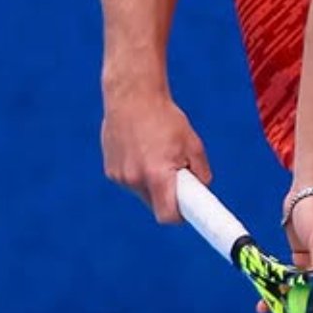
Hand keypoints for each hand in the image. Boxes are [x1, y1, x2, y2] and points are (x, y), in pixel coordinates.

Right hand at [101, 89, 209, 222]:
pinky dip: (138, 173)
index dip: (180, 217)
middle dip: (168, 195)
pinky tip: (141, 150)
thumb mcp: (192, 144)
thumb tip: (201, 190)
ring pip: (142, 192)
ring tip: (156, 154)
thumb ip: (201, 172)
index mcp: (157, 175)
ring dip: (152, 182)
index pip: (167, 215)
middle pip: (155, 205)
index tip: (188, 213)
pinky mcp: (110, 170)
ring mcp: (119, 176)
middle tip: (176, 174)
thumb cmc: (166, 119)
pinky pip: (130, 181)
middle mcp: (134, 179)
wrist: (132, 96)